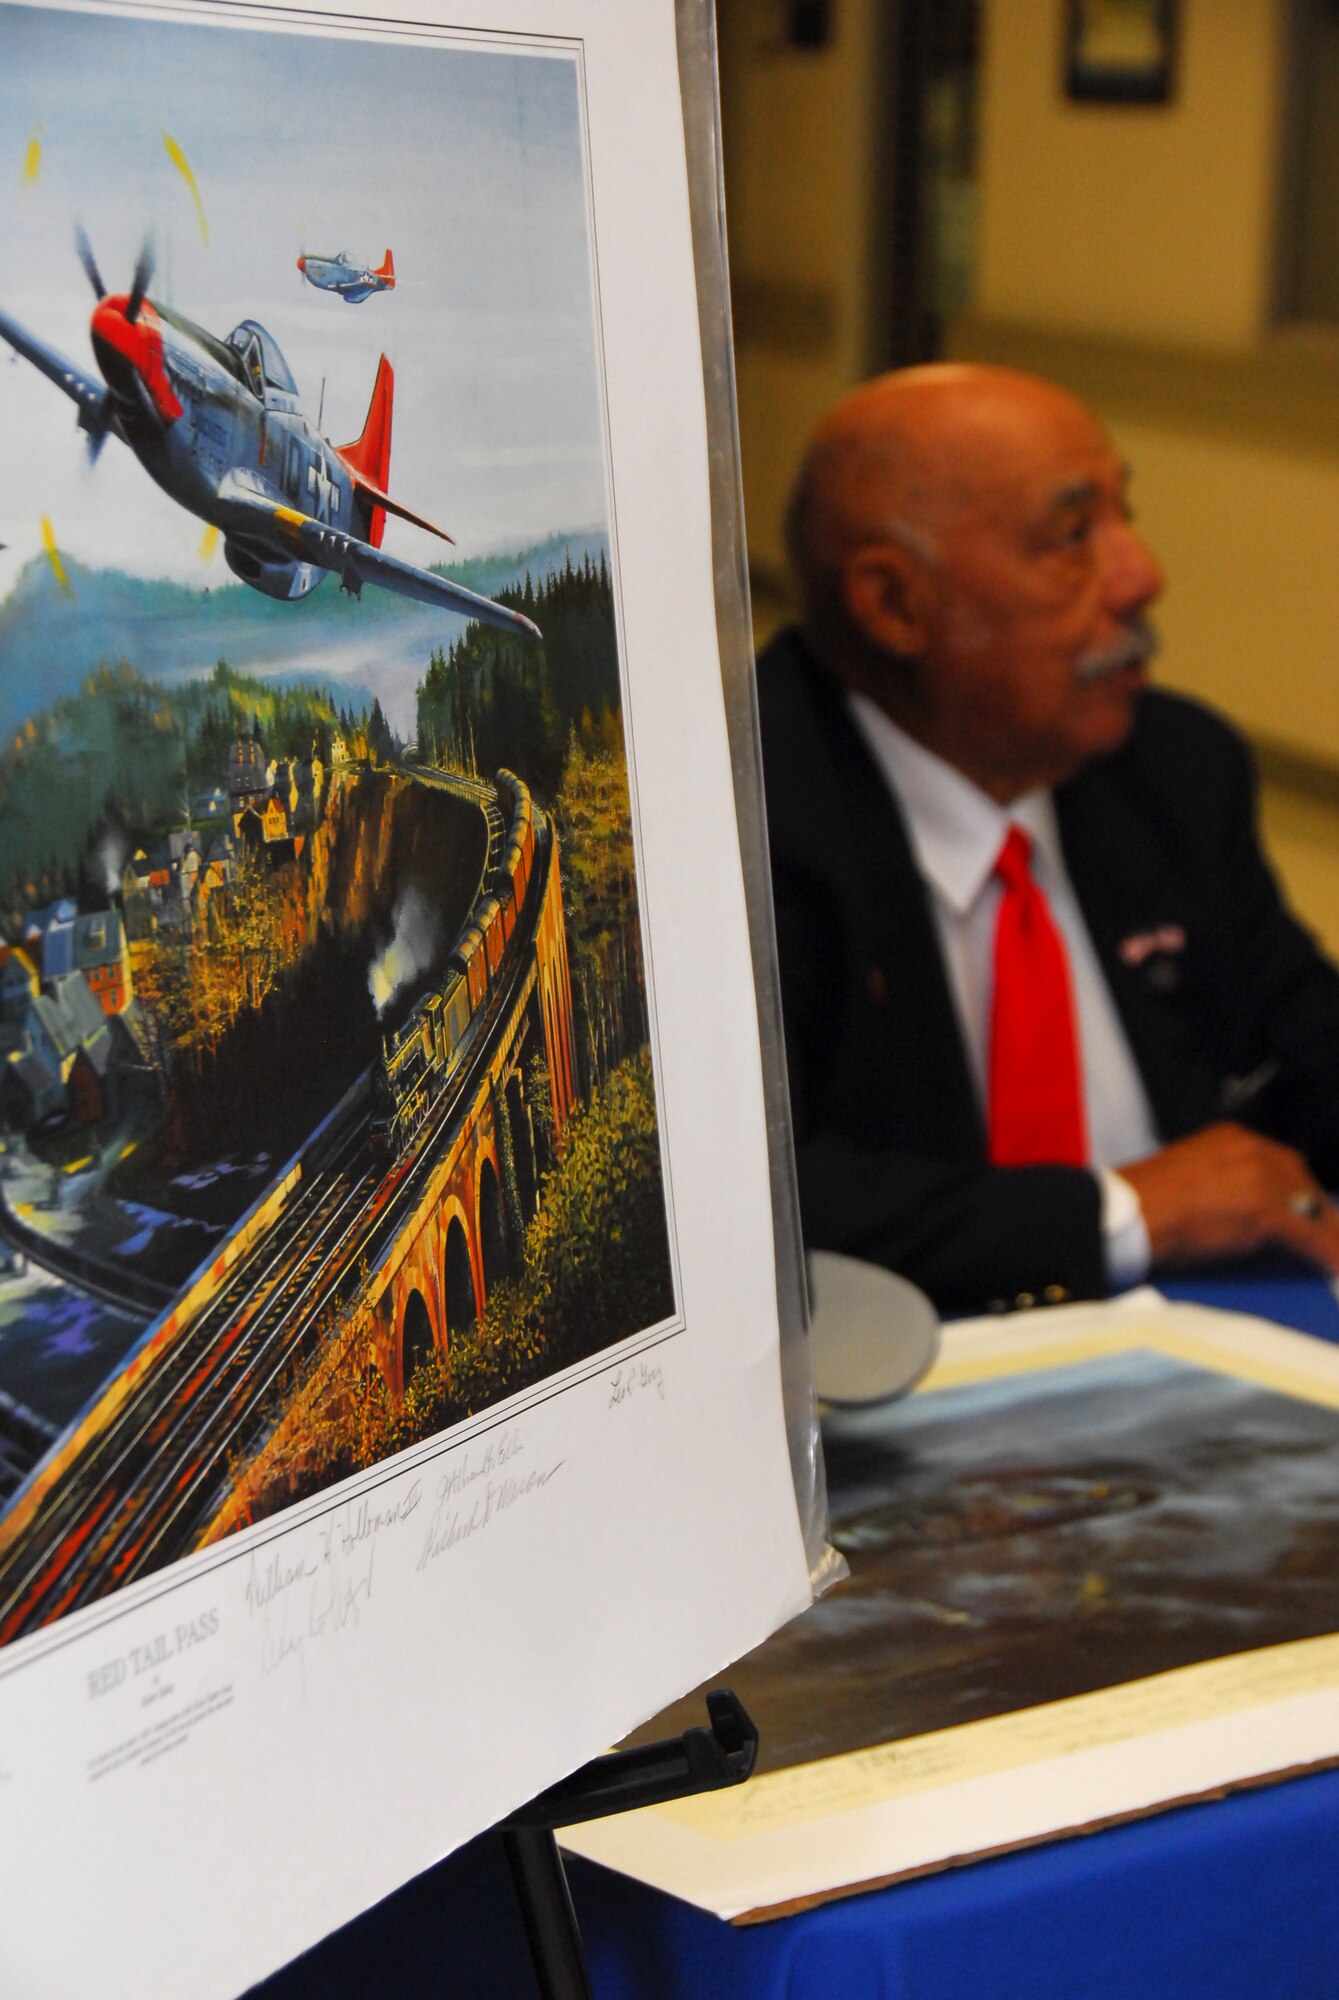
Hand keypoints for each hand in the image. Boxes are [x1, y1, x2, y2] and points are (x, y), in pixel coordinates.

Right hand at [1121, 1122, 1338, 1272]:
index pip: (1280, 1164)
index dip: (1296, 1192)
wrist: (1123, 1216)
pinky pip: (1311, 1236)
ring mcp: (1260, 1177)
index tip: (1304, 1213)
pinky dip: (1326, 1254)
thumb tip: (1238, 1214)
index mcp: (1228, 1138)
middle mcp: (1251, 1148)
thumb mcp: (1183, 1179)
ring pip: (1311, 1208)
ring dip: (1324, 1235)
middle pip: (1301, 1181)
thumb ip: (1216, 1185)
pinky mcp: (1265, 1210)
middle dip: (1313, 1211)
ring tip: (1330, 1257)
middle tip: (1322, 1238)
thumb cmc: (1138, 1207)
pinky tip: (1332, 1270)